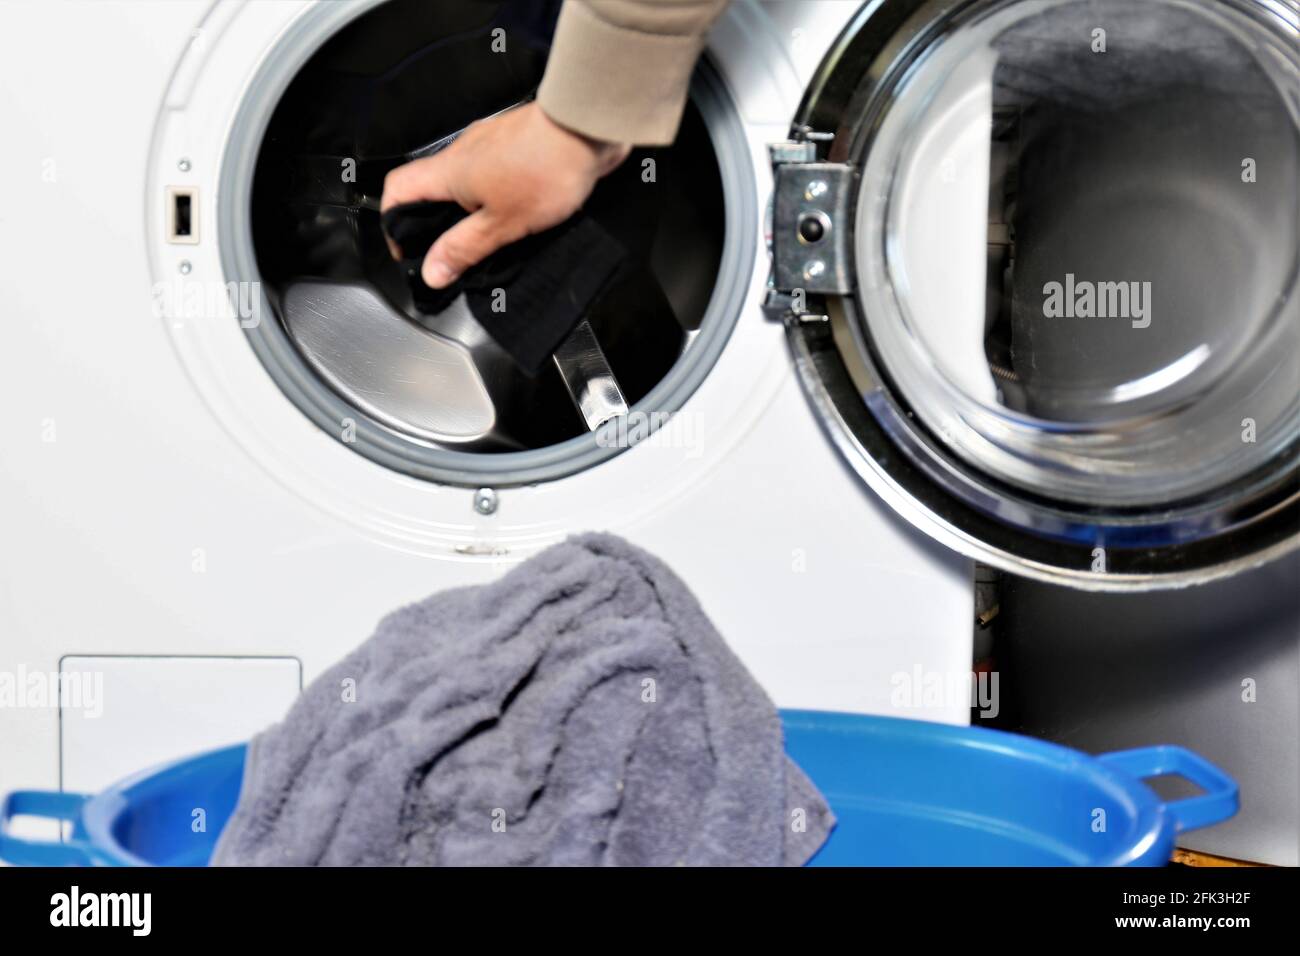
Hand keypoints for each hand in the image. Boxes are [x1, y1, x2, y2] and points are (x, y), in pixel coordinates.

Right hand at [381, 102, 630, 287]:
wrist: (588, 127)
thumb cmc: (545, 169)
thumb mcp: (501, 223)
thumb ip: (464, 248)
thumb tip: (432, 272)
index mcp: (449, 171)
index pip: (397, 190)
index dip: (393, 223)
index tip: (409, 252)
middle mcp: (464, 153)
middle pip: (431, 188)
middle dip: (436, 224)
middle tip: (453, 254)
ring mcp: (491, 145)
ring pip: (466, 182)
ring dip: (470, 211)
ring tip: (490, 240)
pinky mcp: (518, 146)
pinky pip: (495, 175)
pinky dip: (497, 197)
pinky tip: (519, 214)